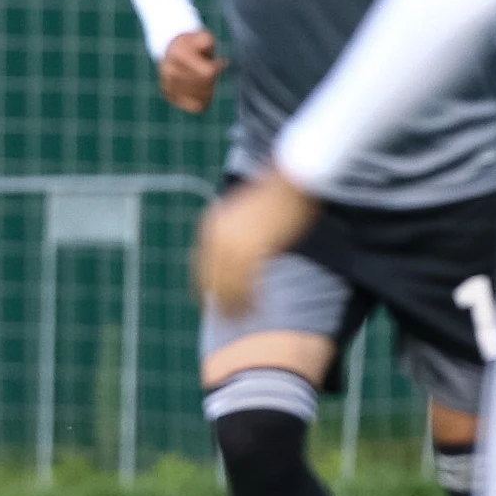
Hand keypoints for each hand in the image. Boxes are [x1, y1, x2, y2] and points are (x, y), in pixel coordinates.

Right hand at [158, 29, 226, 114]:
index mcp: (178, 54)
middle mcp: (169, 71)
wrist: (173, 50)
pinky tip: (205, 92)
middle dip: (213, 80)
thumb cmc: (194, 44)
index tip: (220, 62)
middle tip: (214, 72)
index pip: (207, 74)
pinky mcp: (169, 96)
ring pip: (200, 99)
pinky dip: (204, 101)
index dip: (217, 69)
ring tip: (209, 81)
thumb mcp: (202, 37)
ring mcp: (167, 84)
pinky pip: (195, 107)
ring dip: (210, 91)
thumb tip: (208, 49)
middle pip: (204, 86)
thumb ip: (206, 41)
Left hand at [195, 170, 322, 315]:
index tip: (214, 304)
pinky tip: (256, 308)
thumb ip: (240, 233)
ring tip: (244, 318)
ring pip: (227, 285)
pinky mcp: (251, 247)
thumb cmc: (278, 193)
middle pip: (212, 279)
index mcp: (213, 225)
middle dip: (220, 301)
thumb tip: (243, 257)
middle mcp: (216, 234)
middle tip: (229, 319)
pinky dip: (249, 298)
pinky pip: (245, 283)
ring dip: (234, 305)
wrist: (293, 176)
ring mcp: (232, 242)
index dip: (208, 288)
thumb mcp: (248, 213)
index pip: (203, 266)